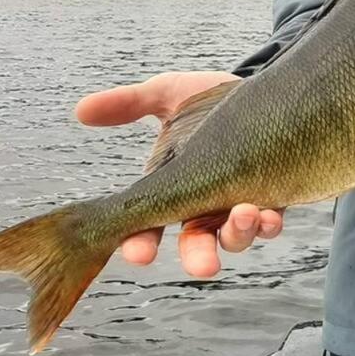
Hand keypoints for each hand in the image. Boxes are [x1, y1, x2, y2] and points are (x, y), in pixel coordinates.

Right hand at [75, 71, 283, 277]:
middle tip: (202, 265)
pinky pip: (270, 222)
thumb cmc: (209, 99)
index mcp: (172, 188)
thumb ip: (127, 103)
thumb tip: (81, 110)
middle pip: (195, 244)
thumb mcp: (167, 94)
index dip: (141, 243)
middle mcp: (204, 204)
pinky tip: (269, 213)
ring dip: (237, 236)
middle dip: (197, 257)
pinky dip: (269, 224)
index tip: (138, 252)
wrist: (262, 89)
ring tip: (243, 215)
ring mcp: (238, 203)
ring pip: (234, 238)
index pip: (148, 226)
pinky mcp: (273, 196)